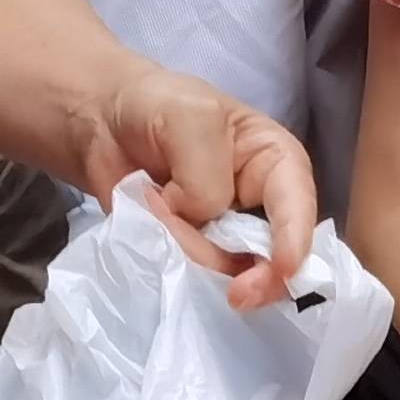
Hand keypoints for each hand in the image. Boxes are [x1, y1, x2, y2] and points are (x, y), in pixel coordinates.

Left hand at [78, 67, 318, 310]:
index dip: (296, 239)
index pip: (298, 204)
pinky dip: (170, 260)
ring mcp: (223, 234)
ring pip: (227, 269)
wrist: (101, 121)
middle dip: (258, 276)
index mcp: (275, 163)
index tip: (283, 268)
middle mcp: (259, 206)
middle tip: (237, 295)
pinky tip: (149, 229)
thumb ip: (205, 174)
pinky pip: (189, 272)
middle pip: (275, 254)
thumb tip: (202, 219)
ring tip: (155, 211)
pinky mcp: (189, 252)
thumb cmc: (156, 104)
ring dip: (194, 256)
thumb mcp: (190, 118)